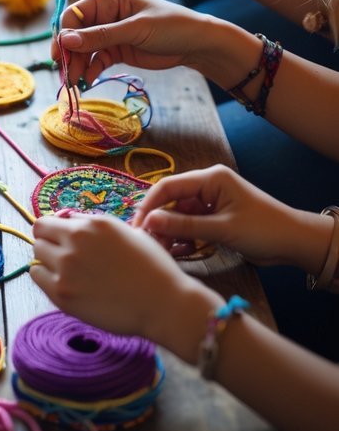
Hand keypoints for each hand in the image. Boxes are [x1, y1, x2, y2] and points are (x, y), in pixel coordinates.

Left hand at [31, 211, 198, 343]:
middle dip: (49, 241)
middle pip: (39, 234)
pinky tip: (63, 281)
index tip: (62, 237)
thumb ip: (94, 225)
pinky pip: (37, 276)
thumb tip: (69, 220)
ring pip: (37, 254)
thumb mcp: (125, 231)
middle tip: (63, 254)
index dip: (54, 228)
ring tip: (66, 269)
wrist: (163, 304)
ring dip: (47, 259)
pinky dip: (45, 276)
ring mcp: (66, 269)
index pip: (49, 220)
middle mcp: (74, 243)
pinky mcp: (63, 295)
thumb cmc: (151, 266)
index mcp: (90, 225)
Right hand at [53, 0, 219, 83]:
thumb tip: (65, 40)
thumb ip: (100, 35)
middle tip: (65, 74)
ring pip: (85, 49)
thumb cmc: (170, 27)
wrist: (196, 45)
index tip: (59, 54)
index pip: (76, 13)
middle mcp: (107, 14)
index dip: (64, 32)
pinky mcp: (118, 50)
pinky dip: (91, 70)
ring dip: (78, 65)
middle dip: (69, 53)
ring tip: (76, 84)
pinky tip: (89, 81)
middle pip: (77, 33)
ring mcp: (112, 33)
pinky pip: (97, 60)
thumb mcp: (135, 29)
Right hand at [132, 164, 318, 268]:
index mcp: (210, 178)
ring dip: (170, 233)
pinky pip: (191, 226)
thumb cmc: (262, 229)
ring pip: (180, 216)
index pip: (169, 186)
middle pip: (172, 202)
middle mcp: (207, 187)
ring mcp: (211, 203)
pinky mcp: (215, 219)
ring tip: (159, 251)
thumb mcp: (222, 229)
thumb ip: (185, 225)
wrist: (294, 243)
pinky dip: (184, 239)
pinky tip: (176, 252)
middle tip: (146, 243)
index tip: (136, 225)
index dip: (149, 204)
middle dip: (158, 222)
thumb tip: (149, 222)